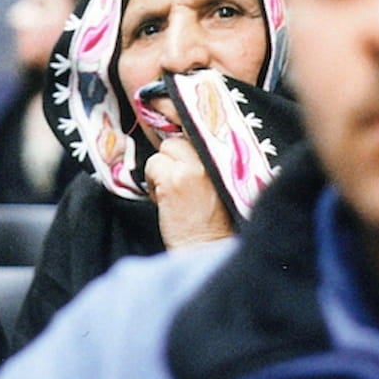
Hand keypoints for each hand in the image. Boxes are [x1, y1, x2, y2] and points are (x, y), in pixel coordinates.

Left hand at [144, 134, 233, 249]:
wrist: (208, 249)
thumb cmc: (213, 224)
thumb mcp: (218, 184)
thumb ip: (204, 162)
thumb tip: (177, 144)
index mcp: (226, 157)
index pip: (197, 129)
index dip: (182, 141)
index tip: (175, 149)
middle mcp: (211, 158)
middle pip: (177, 140)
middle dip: (170, 160)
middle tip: (175, 185)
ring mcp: (192, 168)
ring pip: (162, 152)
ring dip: (159, 172)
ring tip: (171, 195)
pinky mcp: (174, 181)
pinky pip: (152, 166)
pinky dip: (152, 184)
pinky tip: (164, 202)